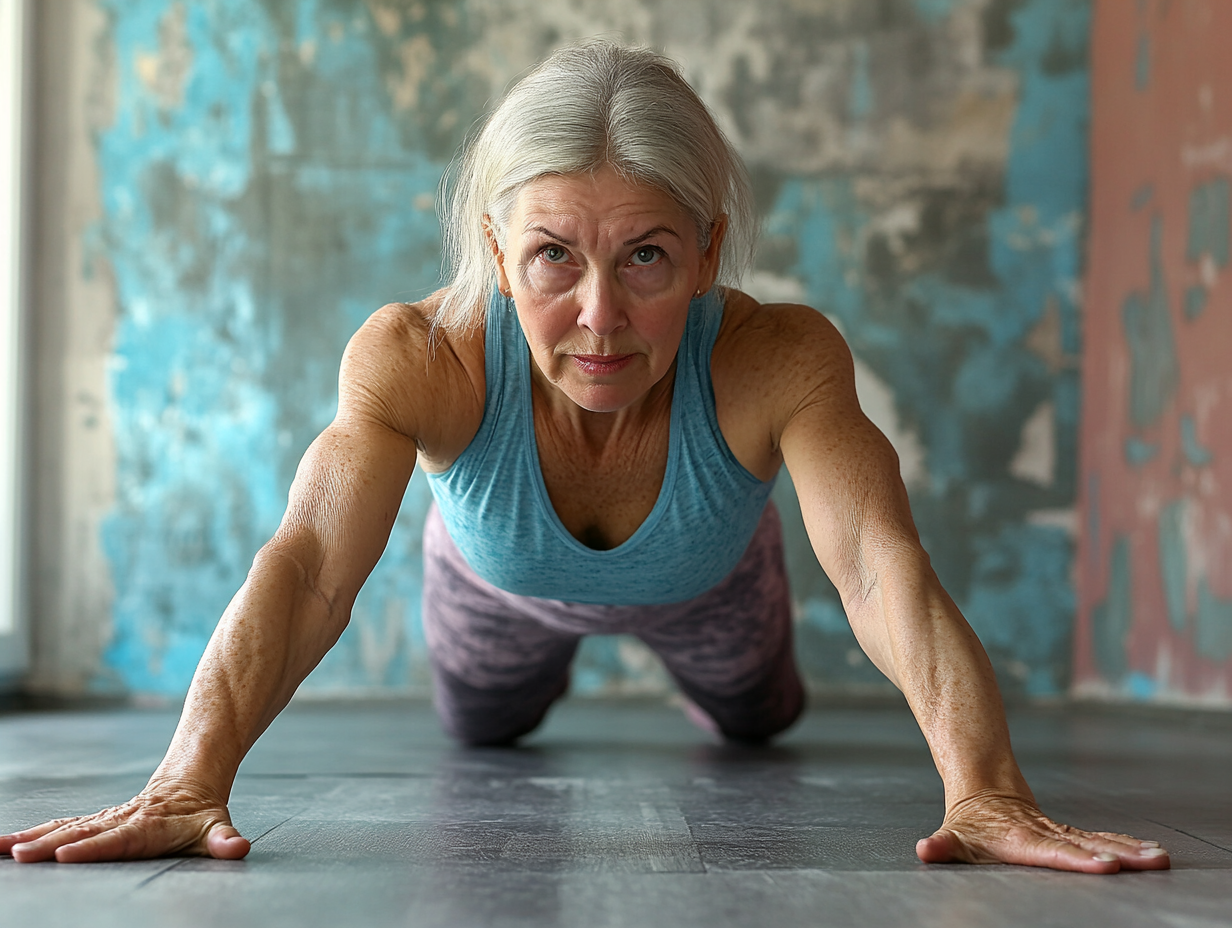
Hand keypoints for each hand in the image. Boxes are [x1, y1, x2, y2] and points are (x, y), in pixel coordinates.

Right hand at [0, 778, 249, 863]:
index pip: (118, 839)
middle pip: (82, 833)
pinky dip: (31, 834)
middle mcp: (120, 821)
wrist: (190, 780)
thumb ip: (224, 840)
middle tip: (19, 854)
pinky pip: (59, 827)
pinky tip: (3, 845)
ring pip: (64, 827)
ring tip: (1, 849)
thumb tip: (238, 848)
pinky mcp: (93, 822)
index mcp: (147, 827)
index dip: (93, 847)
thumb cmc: (202, 814)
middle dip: (49, 845)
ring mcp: (104, 820)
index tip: (65, 854)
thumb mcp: (216, 827)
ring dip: (32, 838)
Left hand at [915, 790, 1169, 872]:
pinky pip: (1099, 838)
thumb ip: (942, 845)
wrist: (983, 788)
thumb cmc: (968, 823)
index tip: (1104, 865)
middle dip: (1116, 855)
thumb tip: (925, 850)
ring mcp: (1058, 832)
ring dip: (1129, 850)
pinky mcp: (1067, 833)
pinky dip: (1124, 844)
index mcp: (1019, 839)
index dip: (1076, 858)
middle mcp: (1044, 834)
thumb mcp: (952, 836)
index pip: (1051, 852)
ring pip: (1097, 840)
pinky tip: (1151, 853)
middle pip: (1083, 846)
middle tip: (1147, 863)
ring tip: (1158, 858)